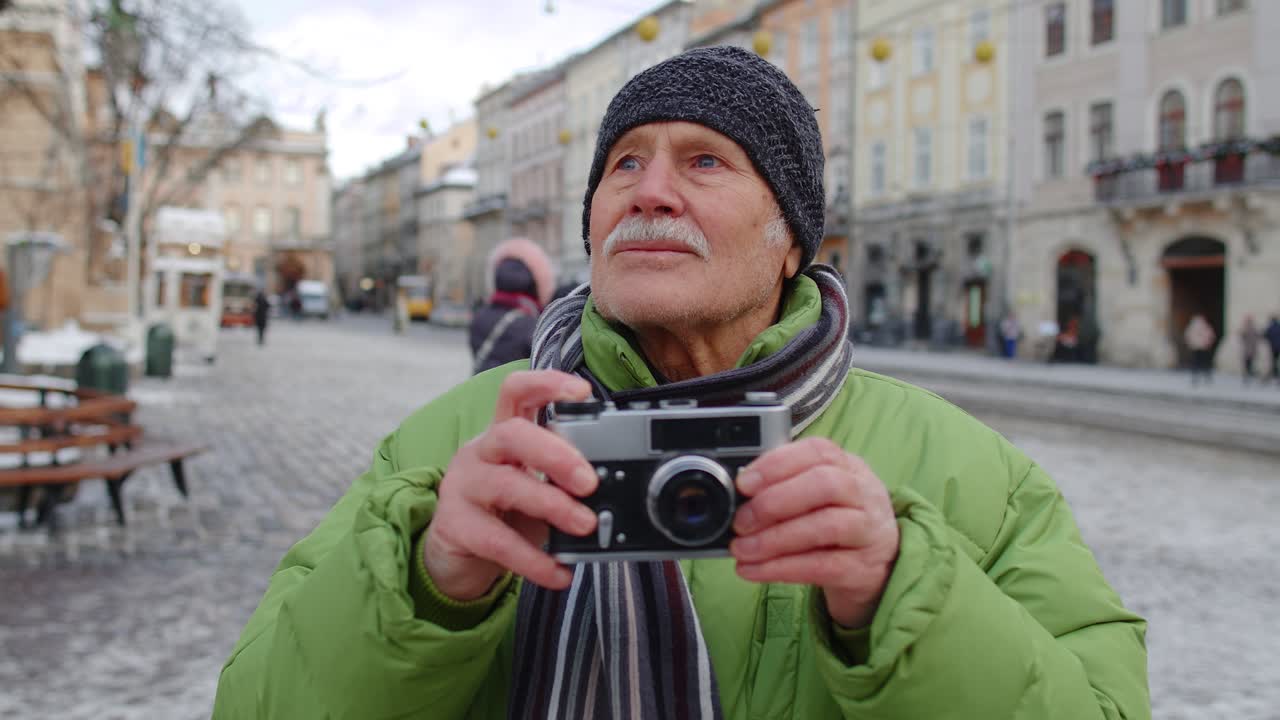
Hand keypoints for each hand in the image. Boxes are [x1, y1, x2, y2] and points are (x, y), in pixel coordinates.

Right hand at [423, 371, 598, 600]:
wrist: (457, 554)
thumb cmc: (506, 511)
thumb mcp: (535, 485)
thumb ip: (565, 479)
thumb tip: (613, 488)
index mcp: (504, 434)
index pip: (516, 392)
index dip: (546, 384)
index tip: (582, 391)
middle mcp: (481, 452)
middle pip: (512, 434)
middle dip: (556, 454)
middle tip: (590, 482)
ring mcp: (464, 487)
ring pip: (505, 485)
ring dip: (551, 504)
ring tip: (586, 525)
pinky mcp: (456, 526)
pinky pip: (498, 541)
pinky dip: (534, 560)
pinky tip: (560, 572)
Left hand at [730, 438, 898, 628]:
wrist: (880, 565)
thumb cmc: (838, 521)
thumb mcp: (819, 496)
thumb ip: (785, 487)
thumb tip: (737, 496)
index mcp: (848, 466)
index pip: (817, 451)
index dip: (777, 464)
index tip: (744, 483)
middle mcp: (864, 492)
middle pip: (824, 485)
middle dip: (774, 502)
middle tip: (741, 521)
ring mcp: (869, 530)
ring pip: (825, 526)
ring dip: (774, 539)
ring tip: (741, 550)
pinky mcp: (864, 567)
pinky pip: (822, 566)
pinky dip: (782, 568)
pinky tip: (754, 570)